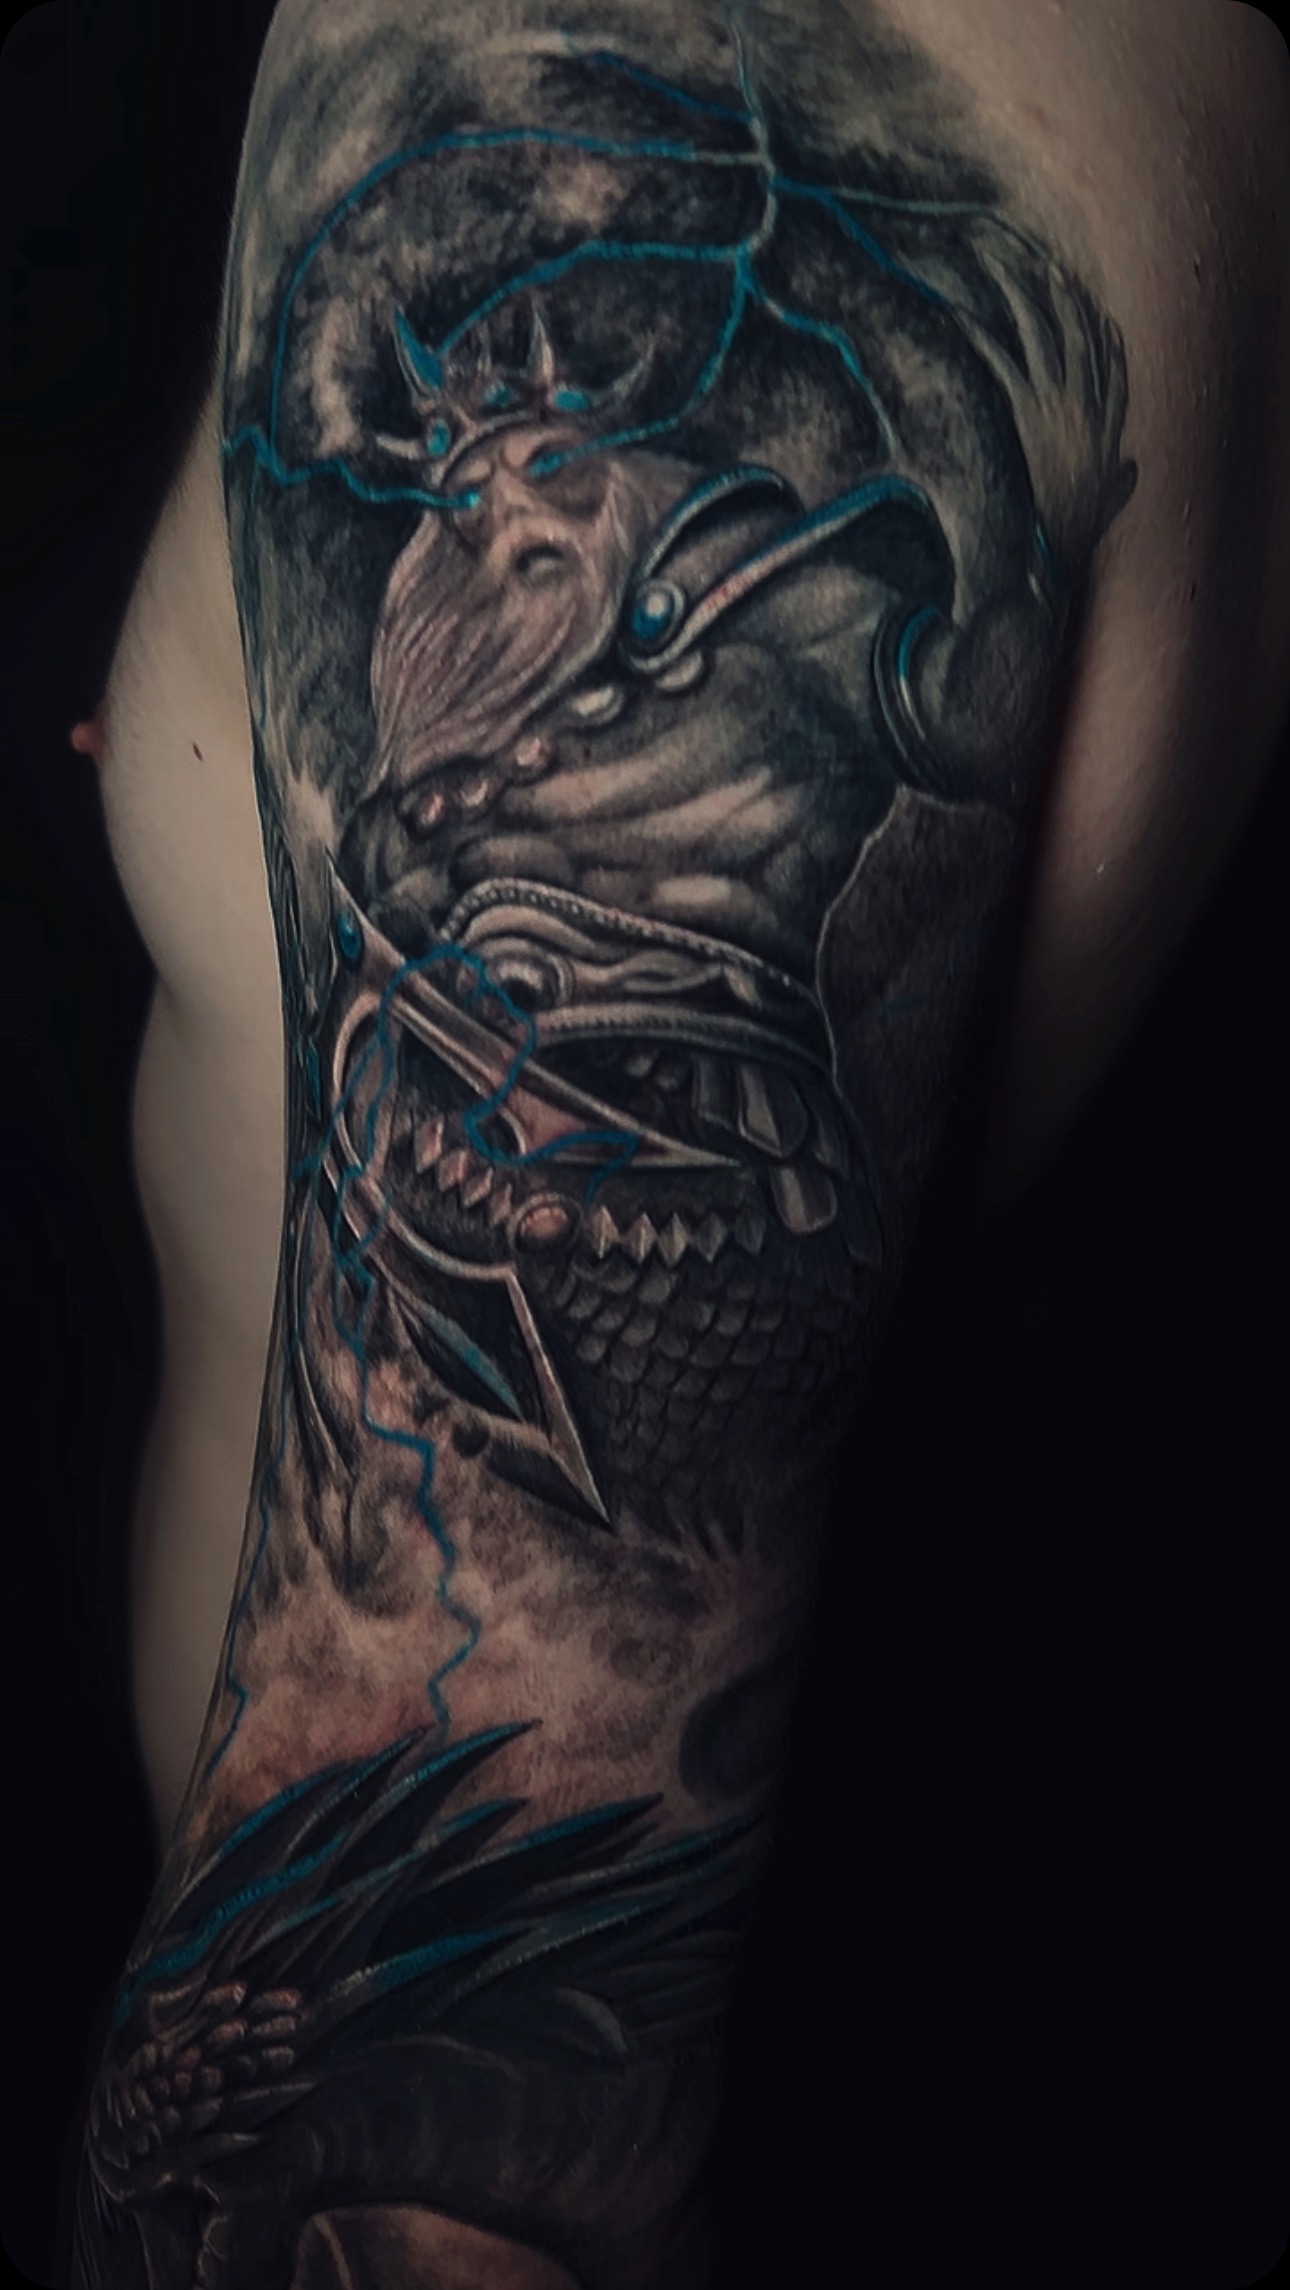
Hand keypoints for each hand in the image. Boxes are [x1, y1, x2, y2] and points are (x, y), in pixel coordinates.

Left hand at [955, 223, 1136, 569]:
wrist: (1051, 556)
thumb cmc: (1072, 536)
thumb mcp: (1105, 505)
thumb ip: (1119, 484)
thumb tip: (1132, 472)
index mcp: (1104, 424)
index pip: (1109, 363)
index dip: (1098, 328)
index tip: (1087, 303)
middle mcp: (1085, 404)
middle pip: (1074, 329)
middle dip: (1053, 287)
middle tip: (1032, 256)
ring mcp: (1056, 405)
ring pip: (1039, 331)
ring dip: (1015, 289)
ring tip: (991, 258)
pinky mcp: (1025, 414)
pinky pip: (1000, 364)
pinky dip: (979, 336)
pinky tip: (958, 315)